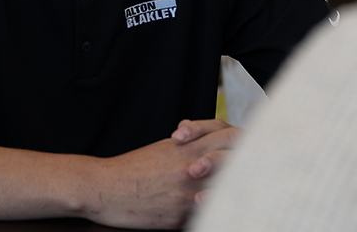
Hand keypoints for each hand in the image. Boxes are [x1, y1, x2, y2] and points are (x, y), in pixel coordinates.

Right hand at [81, 119, 240, 228]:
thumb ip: (190, 144)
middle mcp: (191, 169)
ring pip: (223, 192)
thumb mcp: (163, 148)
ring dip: (230, 193)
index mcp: (188, 149)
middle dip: (246, 167)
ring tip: (235, 196)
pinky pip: (203, 217)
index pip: (229, 138)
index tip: (251, 149)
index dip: (245, 142)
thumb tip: (209, 143)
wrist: (103, 187)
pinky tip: (211, 213)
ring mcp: (186, 195)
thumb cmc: (131, 168)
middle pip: (234, 163)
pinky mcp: (177, 217)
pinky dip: (209, 214)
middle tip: (253, 172)